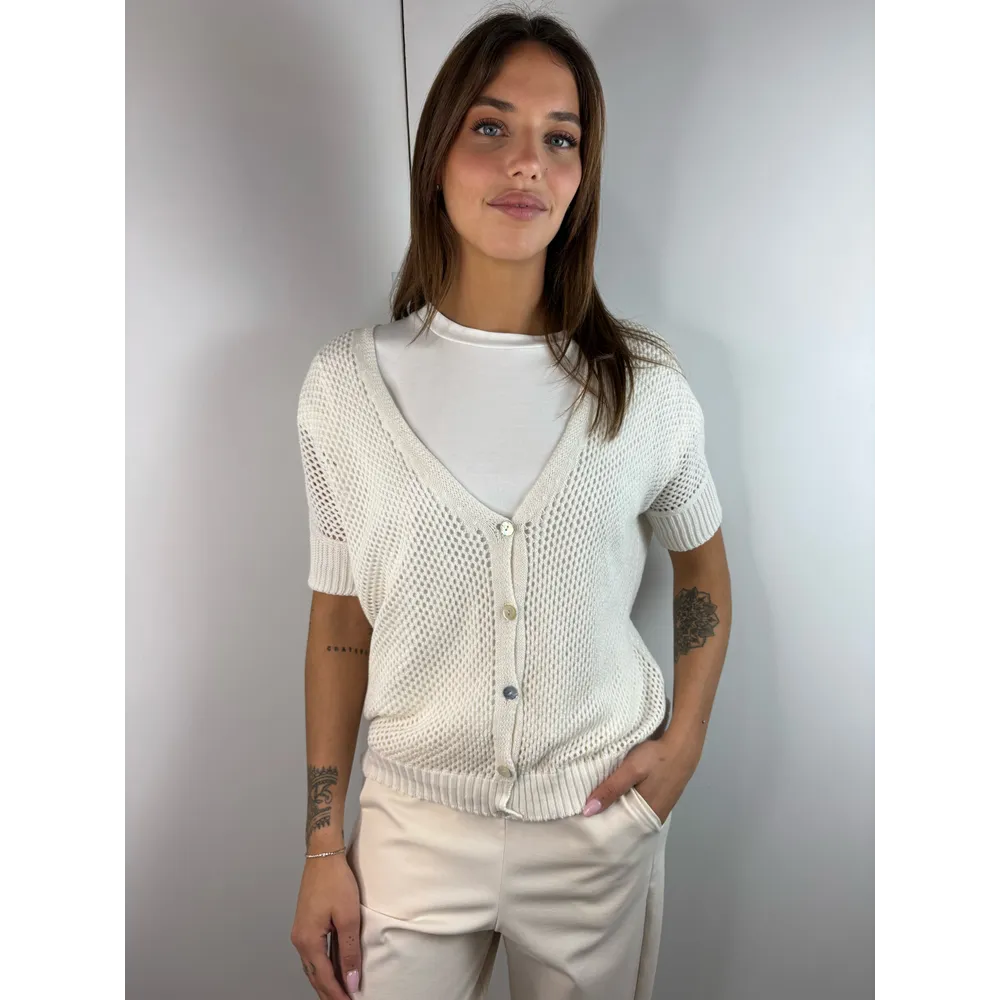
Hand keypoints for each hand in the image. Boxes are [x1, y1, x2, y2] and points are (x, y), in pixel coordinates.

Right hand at [290, 854, 362, 997]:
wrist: (323, 855)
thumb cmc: (335, 881)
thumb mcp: (348, 918)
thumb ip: (349, 952)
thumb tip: (350, 980)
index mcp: (308, 940)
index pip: (324, 977)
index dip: (337, 993)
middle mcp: (300, 939)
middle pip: (314, 976)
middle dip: (328, 992)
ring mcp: (300, 931)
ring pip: (312, 966)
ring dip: (325, 981)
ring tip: (339, 992)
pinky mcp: (305, 923)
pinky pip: (313, 953)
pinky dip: (323, 966)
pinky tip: (333, 969)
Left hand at [582, 732, 699, 823]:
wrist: (682, 745)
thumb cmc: (656, 758)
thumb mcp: (631, 770)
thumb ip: (611, 789)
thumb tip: (587, 811)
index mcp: (646, 816)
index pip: (618, 830)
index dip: (600, 826)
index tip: (580, 823)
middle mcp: (653, 818)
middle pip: (624, 824)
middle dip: (605, 819)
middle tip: (581, 814)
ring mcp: (658, 809)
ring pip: (630, 815)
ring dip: (614, 810)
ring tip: (593, 806)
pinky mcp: (659, 799)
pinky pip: (637, 807)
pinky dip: (625, 803)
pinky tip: (613, 797)